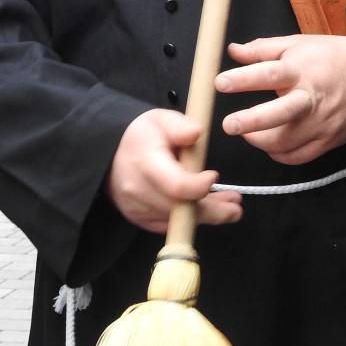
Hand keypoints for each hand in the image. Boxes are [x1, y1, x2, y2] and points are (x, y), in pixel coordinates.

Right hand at [103, 109, 242, 232]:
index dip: (198, 186)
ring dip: (207, 216)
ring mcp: (138, 209)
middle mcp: (139, 191)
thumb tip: (197, 133)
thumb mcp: (161, 120)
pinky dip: (190, 219)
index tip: (213, 176)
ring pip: (178, 221)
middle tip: (236, 206)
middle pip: (181, 210)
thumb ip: (180, 126)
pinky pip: (170, 226)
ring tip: (230, 207)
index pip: (175, 186)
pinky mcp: (140, 219)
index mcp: (146, 163)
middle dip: (213, 210)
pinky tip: (207, 209)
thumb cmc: (140, 135)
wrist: (109, 151)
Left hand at [215, 35, 345, 164]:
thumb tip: (232, 50)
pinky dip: (280, 154)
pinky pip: (299, 156)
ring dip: (260, 141)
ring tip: (246, 131)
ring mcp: (321, 123)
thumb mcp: (297, 44)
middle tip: (229, 125)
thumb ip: (262, 49)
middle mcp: (311, 99)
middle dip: (252, 122)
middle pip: (280, 115)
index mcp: (301, 70)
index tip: (220, 82)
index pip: (269, 73)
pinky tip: (270, 145)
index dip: (244, 79)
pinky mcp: (329, 140)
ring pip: (287, 142)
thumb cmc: (331, 57)